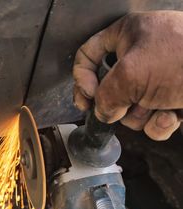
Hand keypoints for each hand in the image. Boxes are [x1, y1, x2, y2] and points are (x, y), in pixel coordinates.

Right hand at [73, 11, 182, 139]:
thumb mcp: (131, 74)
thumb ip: (104, 95)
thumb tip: (102, 112)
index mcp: (125, 38)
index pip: (88, 55)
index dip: (81, 79)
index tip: (87, 100)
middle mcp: (138, 60)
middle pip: (108, 91)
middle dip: (118, 104)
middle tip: (128, 103)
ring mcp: (154, 83)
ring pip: (129, 111)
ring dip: (141, 115)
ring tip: (160, 103)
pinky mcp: (168, 102)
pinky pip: (150, 122)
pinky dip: (159, 123)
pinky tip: (173, 113)